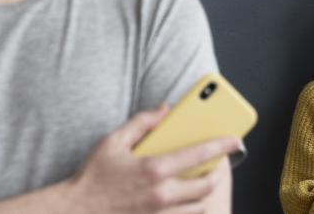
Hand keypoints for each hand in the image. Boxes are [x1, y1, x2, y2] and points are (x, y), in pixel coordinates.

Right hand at [63, 104, 240, 212]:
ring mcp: (159, 213)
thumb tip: (165, 109)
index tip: (236, 140)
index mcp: (154, 169)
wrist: (76, 211)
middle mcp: (162, 194)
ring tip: (204, 180)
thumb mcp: (113, 141)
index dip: (222, 145)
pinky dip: (192, 208)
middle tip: (219, 163)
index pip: (199, 154)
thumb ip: (142, 122)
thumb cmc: (93, 176)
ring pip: (199, 206)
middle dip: (219, 173)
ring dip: (206, 192)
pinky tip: (188, 198)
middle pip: (206, 185)